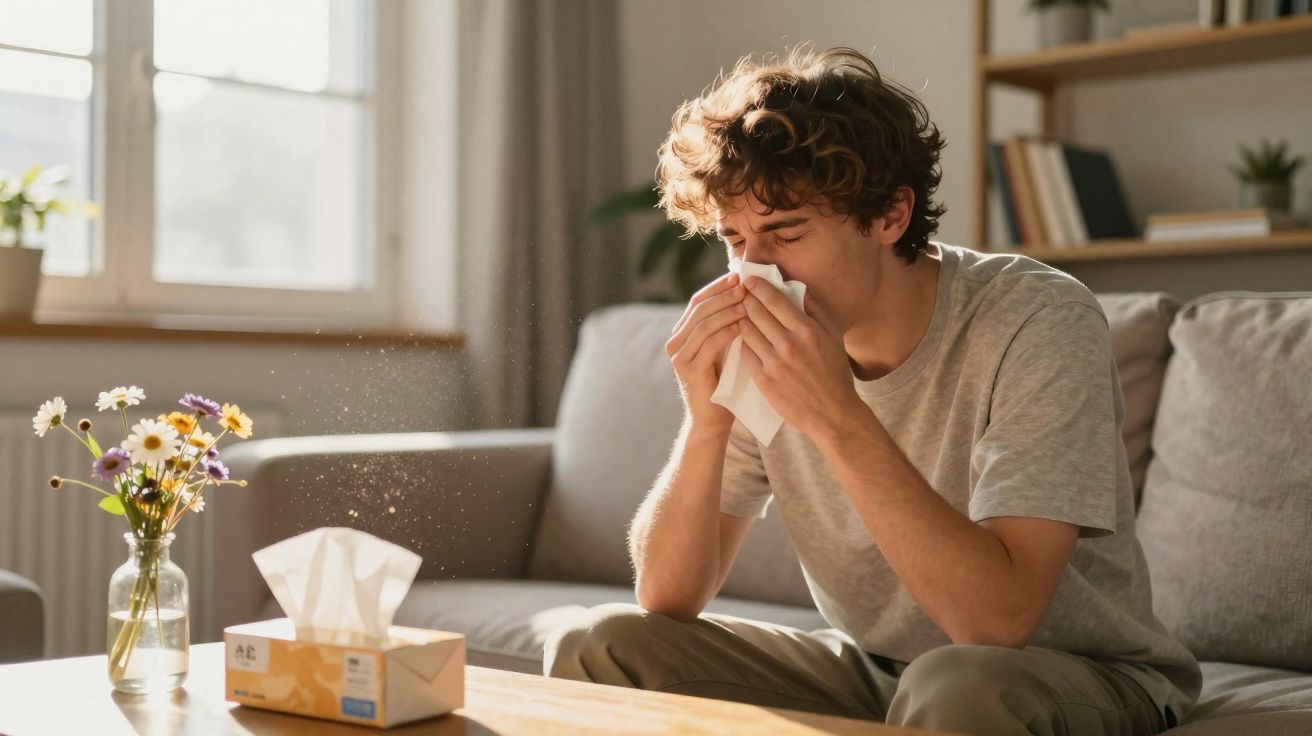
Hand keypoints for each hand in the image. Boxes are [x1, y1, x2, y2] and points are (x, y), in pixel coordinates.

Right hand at [665, 271, 748, 433]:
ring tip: (747, 303)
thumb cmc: (724, 384)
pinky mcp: (688, 370)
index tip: (739, 275)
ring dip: (726, 310)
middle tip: (744, 285)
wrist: (712, 420)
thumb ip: (728, 325)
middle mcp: (676, 342)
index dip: (718, 286)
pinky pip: (708, 344)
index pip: (698, 300)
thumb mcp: (725, 349)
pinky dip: (726, 332)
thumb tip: (747, 295)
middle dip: (723, 294)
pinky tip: (742, 326)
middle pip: (699, 308)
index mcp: (683, 333)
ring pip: (703, 323)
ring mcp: (679, 356)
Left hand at [737, 276, 862, 438]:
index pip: (774, 300)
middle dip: (744, 299)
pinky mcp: (763, 380)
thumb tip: (796, 286)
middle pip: (755, 312)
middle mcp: (789, 345)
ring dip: (741, 319)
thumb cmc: (835, 373)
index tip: (748, 279)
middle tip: (738, 292)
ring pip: (746, 331)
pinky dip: (743, 342)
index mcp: (807, 331)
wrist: (833, 414)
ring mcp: (774, 363)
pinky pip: (744, 353)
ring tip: (739, 314)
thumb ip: (816, 310)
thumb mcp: (833, 337)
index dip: (758, 286)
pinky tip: (745, 338)